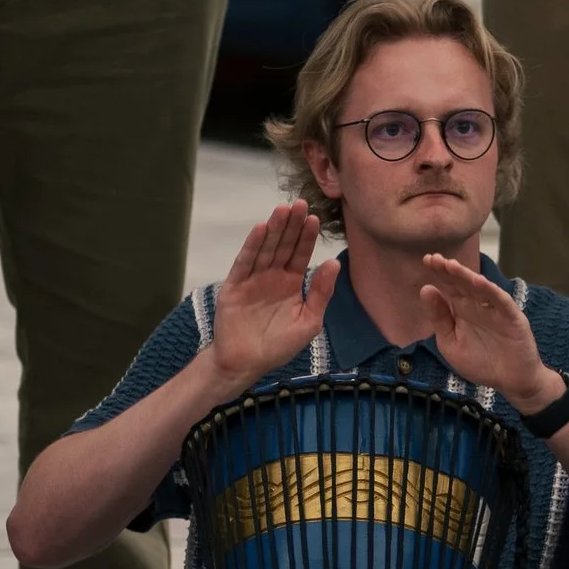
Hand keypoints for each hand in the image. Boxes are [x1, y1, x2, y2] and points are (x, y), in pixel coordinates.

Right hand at [207, 204, 338, 388]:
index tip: (315, 218)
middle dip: (292, 225)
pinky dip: (252, 246)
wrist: (246, 364)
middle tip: (300, 204)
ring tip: (283, 209)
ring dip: (274, 229)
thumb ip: (320, 292)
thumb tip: (334, 263)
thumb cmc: (278, 346)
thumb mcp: (308, 321)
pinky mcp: (234, 285)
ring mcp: (252, 279)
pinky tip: (261, 229)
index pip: (300, 254)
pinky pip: (245, 262)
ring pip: (265, 249)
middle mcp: (272, 276)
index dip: (307, 236)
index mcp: (290, 283)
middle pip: (283, 245)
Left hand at [419, 254, 555, 408]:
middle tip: (435, 259)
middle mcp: (478, 305)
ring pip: (480, 289)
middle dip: (449, 271)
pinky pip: (501, 302)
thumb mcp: (450, 343)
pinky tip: (479, 282)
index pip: (449, 287)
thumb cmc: (480, 362)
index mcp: (462, 310)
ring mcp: (496, 310)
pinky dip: (491, 292)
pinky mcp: (512, 318)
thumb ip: (439, 318)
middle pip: (462, 284)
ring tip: (452, 266)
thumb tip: (426, 289)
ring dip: (467, 277)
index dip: (439, 273)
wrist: (510, 382)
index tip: (426, 260)